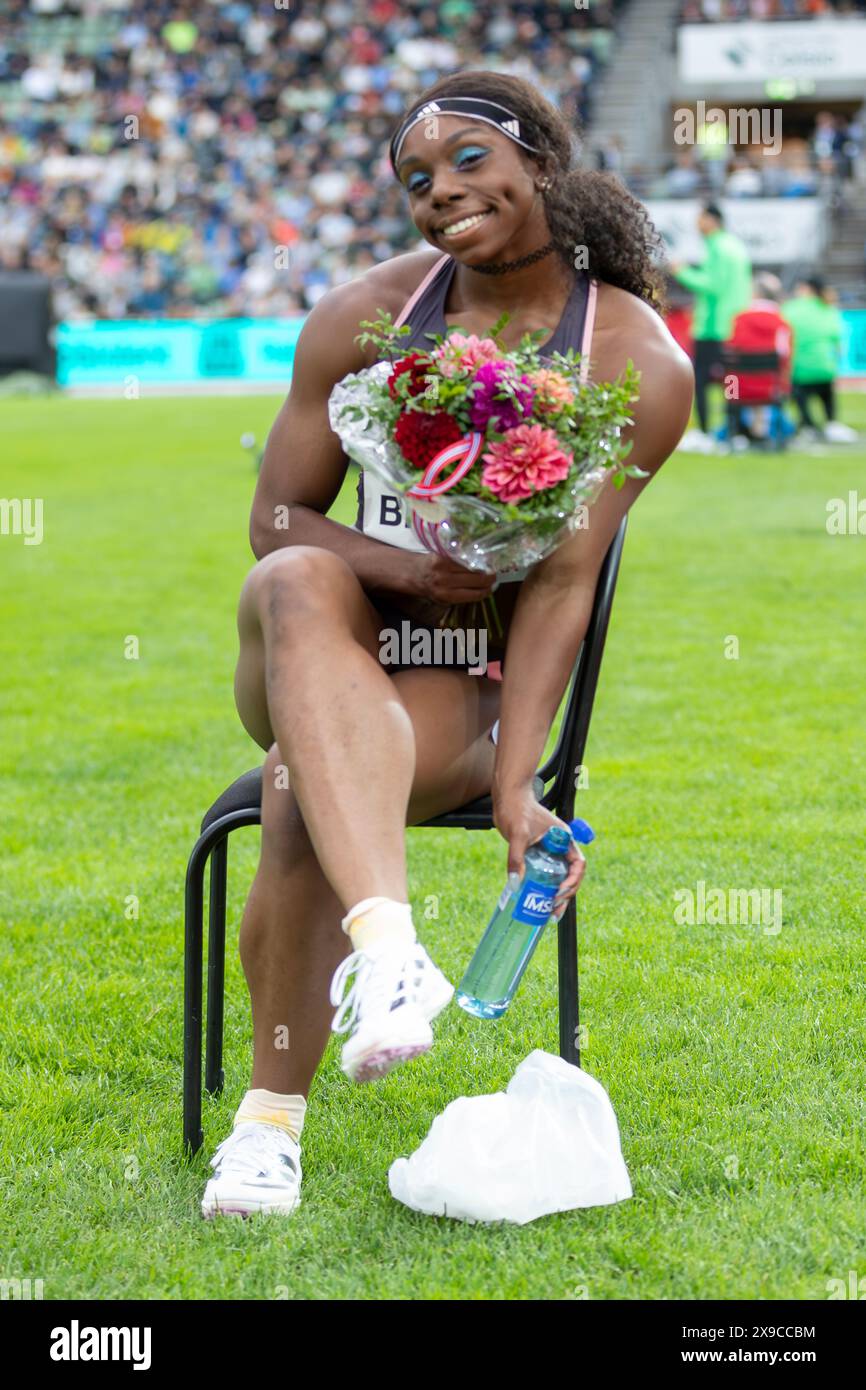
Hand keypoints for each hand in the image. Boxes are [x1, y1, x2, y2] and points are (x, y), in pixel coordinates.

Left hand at [401, 550, 496, 608]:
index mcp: (446, 595)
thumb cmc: (431, 589)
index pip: (474, 594)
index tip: (492, 588)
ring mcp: (444, 565)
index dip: (486, 591)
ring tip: (487, 568)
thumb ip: (462, 596)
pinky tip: (476, 559)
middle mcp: (445, 580)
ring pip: (472, 566)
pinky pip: (463, 556)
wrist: (413, 573)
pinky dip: (472, 558)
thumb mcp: (444, 599)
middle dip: (488, 578)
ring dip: (482, 567)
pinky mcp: (443, 553)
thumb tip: (484, 589)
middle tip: (494, 576)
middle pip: (476, 579)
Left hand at [492, 783, 586, 921]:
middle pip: (570, 876)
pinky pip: (545, 875)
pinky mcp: (537, 854)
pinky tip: (536, 902)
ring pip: (559, 878)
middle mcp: (560, 847)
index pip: (578, 865)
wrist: (507, 797)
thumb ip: (516, 858)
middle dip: (566, 896)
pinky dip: (544, 889)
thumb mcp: (517, 834)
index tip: (559, 892)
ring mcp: (549, 851)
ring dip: (557, 896)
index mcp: (564, 839)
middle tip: (554, 912)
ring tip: (549, 914)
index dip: (573, 881)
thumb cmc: (516, 809)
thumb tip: (515, 884)